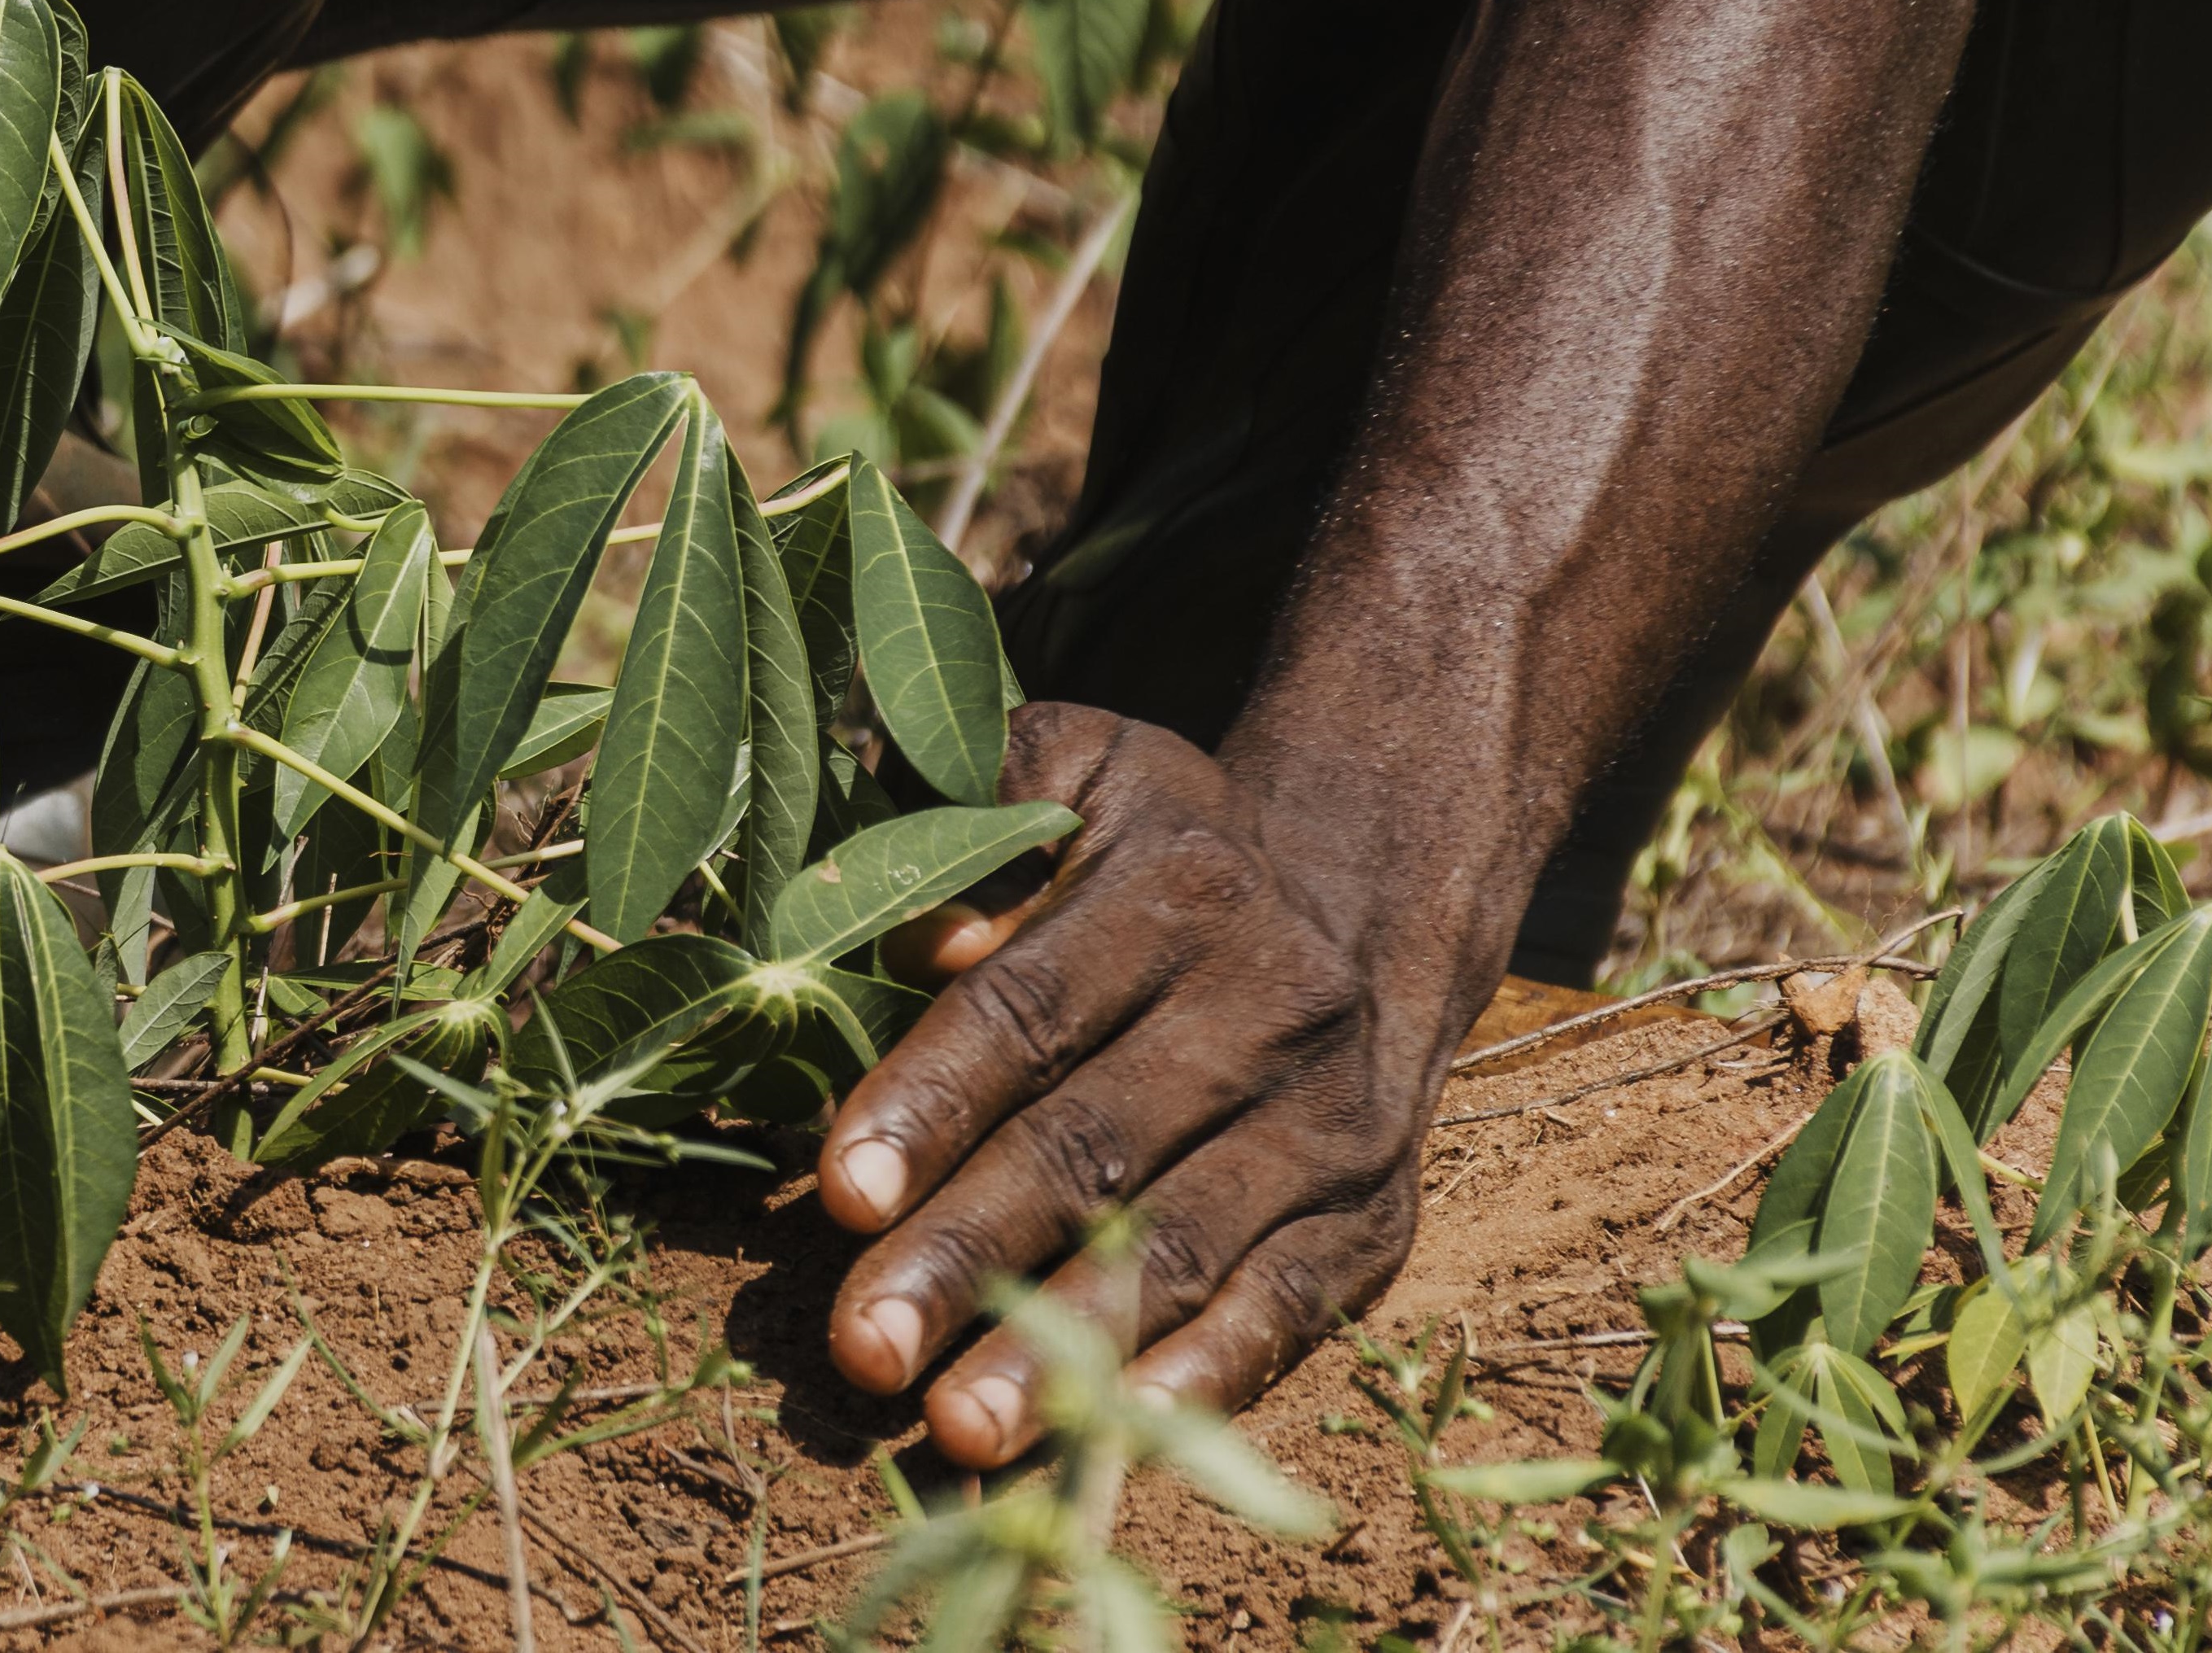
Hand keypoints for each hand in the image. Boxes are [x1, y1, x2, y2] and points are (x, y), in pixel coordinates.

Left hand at [822, 704, 1429, 1466]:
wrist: (1366, 906)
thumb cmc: (1158, 858)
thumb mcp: (1082, 774)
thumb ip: (982, 816)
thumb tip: (913, 933)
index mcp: (1178, 890)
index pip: (1033, 1006)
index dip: (934, 1100)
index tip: (841, 1189)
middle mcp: (1271, 1007)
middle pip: (1095, 1146)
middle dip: (970, 1254)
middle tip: (863, 1348)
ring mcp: (1330, 1125)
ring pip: (1182, 1248)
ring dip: (1066, 1345)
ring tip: (957, 1430)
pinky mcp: (1369, 1221)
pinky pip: (1285, 1313)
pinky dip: (1202, 1381)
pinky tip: (1113, 1436)